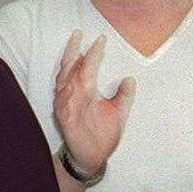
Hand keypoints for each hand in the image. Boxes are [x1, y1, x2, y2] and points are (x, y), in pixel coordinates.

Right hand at [52, 31, 136, 175]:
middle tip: (78, 34)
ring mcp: (67, 105)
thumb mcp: (119, 112)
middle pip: (69, 68)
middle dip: (72, 51)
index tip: (100, 38)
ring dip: (68, 68)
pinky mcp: (65, 119)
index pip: (86, 66)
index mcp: (86, 90)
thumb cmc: (102, 133)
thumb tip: (130, 78)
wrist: (94, 157)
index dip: (91, 52)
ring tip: (74, 53)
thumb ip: (124, 96)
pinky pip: (62, 103)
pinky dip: (64, 93)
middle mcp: (74, 94)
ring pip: (63, 82)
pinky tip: (68, 85)